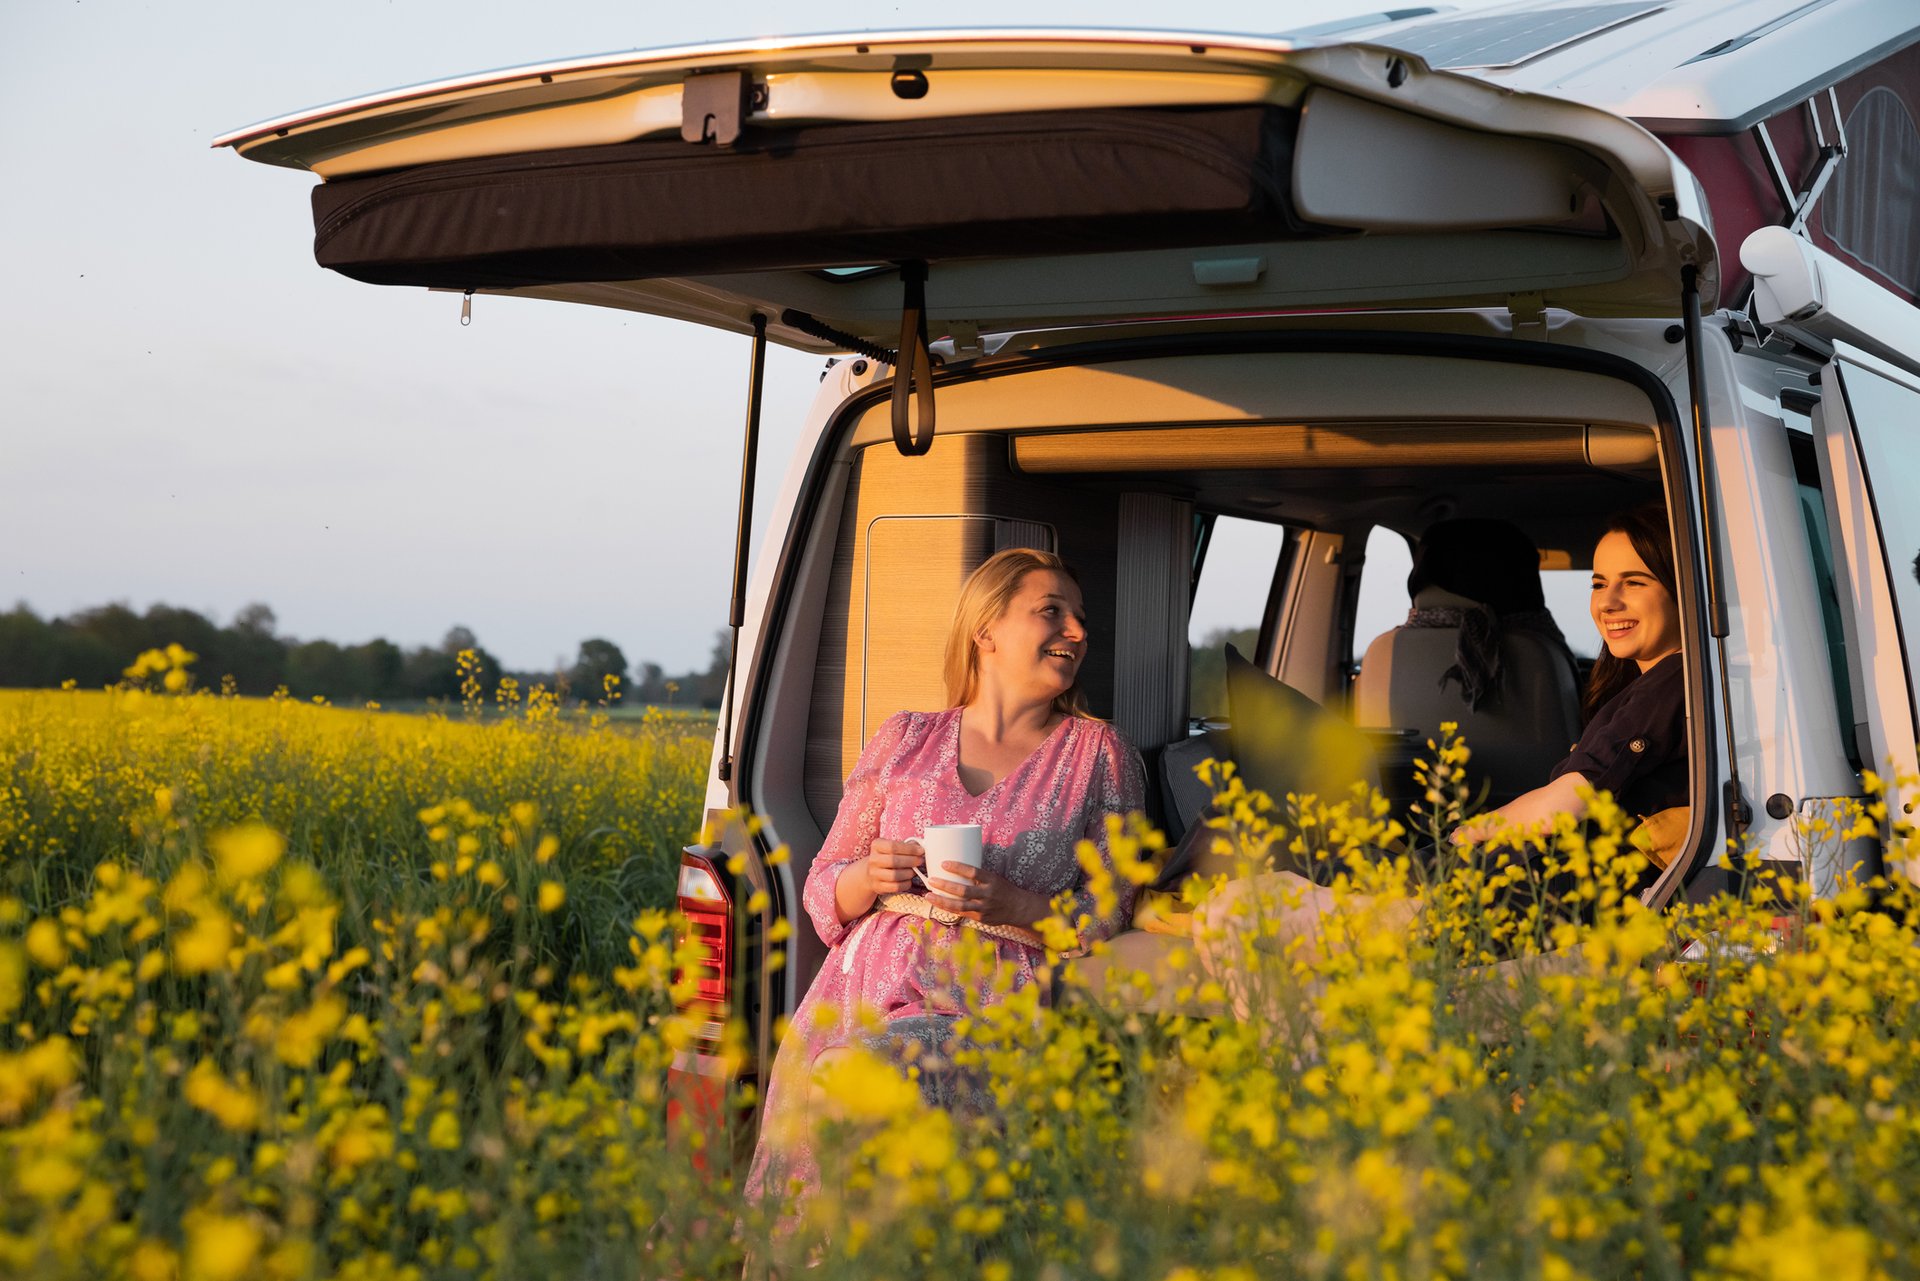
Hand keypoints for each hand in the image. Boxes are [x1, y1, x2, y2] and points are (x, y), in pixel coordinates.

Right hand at [863, 839, 924, 896]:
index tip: (921, 851)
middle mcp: (873, 860)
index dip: (910, 849)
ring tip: (914, 871)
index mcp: (876, 846)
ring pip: (895, 875)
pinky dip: (906, 883)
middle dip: (911, 861)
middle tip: (920, 861)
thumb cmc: (887, 857)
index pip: (893, 846)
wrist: (872, 872)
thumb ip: (905, 846)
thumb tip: (920, 848)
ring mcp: (874, 874)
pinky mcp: (878, 886)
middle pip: (894, 861)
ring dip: (909, 873)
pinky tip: (908, 879)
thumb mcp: (892, 847)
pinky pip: (895, 887)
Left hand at [924, 863, 1047, 928]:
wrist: (1018, 908)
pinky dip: (949, 909)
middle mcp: (988, 894)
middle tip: (931, 880)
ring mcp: (984, 908)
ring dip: (942, 901)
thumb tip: (955, 866)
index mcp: (992, 880)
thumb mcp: (994, 877)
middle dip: (945, 885)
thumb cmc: (1002, 889)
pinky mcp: (981, 919)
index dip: (957, 867)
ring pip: (960, 906)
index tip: (943, 863)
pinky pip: (962, 914)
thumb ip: (977, 876)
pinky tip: (938, 904)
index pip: (973, 872)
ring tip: (928, 895)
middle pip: (963, 891)